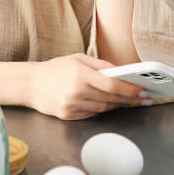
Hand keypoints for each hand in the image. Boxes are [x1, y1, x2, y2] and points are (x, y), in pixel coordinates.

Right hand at [28, 54, 148, 119]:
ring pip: (103, 108)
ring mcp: (71, 106)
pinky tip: (108, 103)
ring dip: (118, 104)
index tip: (144, 91)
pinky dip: (102, 109)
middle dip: (130, 99)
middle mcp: (76, 91)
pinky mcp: (68, 116)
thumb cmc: (55, 69)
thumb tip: (123, 71)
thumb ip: (101, 65)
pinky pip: (92, 114)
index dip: (131, 89)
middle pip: (111, 98)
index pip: (112, 84)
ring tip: (129, 100)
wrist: (29, 84)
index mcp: (80, 74)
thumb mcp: (77, 59)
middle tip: (144, 98)